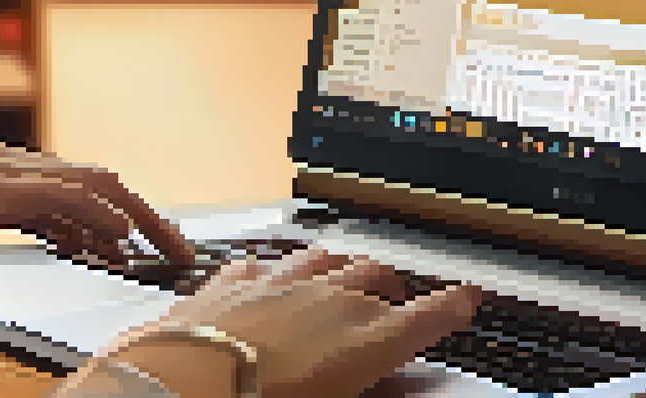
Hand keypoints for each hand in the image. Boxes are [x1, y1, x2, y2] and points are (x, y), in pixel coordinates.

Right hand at [0, 140, 195, 270]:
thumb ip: (15, 220)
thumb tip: (67, 238)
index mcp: (3, 163)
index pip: (81, 183)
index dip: (122, 210)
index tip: (150, 240)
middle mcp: (7, 158)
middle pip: (99, 181)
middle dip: (145, 215)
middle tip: (178, 248)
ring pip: (89, 187)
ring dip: (135, 220)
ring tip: (163, 251)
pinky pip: (58, 200)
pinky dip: (94, 218)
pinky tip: (119, 240)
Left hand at [116, 248, 481, 397]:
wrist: (179, 387)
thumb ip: (360, 387)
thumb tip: (368, 377)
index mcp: (368, 339)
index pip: (430, 315)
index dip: (454, 306)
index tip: (467, 300)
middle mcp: (331, 300)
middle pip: (378, 279)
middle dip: (393, 287)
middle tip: (397, 299)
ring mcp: (279, 284)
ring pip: (326, 259)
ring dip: (340, 268)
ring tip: (344, 278)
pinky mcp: (231, 282)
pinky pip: (262, 265)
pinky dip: (272, 273)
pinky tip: (266, 279)